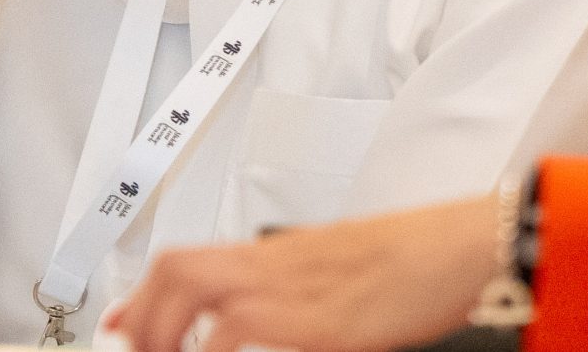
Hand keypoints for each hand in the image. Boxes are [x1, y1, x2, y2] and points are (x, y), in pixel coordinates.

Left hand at [101, 197, 493, 351]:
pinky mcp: (318, 319)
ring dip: (163, 328)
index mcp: (282, 254)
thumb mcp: (344, 274)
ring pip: (195, 287)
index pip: (190, 260)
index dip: (144, 294)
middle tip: (129, 345)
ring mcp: (295, 288)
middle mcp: (278, 264)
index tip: (121, 323)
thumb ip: (301, 291)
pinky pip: (240, 327)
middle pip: (179, 269)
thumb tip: (273, 320)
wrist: (465, 246)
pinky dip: (215, 347)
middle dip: (142, 313)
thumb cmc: (419, 260)